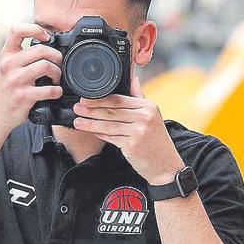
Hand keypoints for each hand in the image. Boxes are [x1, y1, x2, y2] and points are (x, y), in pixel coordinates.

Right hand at [0, 23, 63, 129]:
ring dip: (58, 73)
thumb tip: (48, 44)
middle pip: (41, 49)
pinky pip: (49, 89)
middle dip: (56, 57)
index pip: (17, 30)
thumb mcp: (8, 66)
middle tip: (58, 64)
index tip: (46, 37)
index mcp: (6, 54)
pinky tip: (55, 92)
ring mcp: (15, 80)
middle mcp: (9, 64)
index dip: (35, 29)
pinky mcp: (23, 96)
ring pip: (46, 66)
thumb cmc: (6, 89)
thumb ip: (23, 55)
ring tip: (56, 79)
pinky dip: (57, 91)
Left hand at [71, 75, 185, 184]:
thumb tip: (133, 78)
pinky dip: (100, 134)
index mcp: (149, 107)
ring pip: (108, 125)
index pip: (120, 99)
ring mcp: (139, 131)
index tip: (86, 98)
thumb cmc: (157, 141)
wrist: (166, 165)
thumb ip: (140, 97)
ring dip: (90, 123)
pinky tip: (92, 132)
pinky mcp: (132, 145)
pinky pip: (111, 137)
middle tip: (77, 108)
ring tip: (78, 122)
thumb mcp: (153, 116)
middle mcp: (145, 117)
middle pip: (112, 111)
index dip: (100, 99)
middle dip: (91, 110)